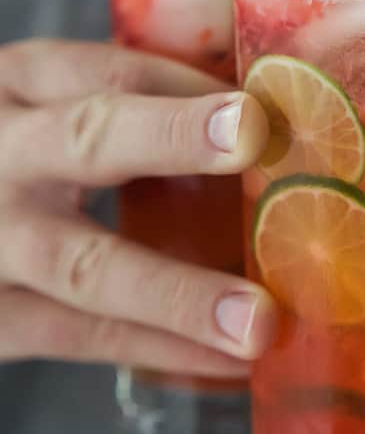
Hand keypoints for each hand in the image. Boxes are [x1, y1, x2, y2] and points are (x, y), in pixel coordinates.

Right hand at [0, 39, 275, 372]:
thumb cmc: (25, 168)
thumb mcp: (52, 114)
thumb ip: (144, 102)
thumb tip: (269, 93)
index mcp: (19, 89)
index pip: (110, 73)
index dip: (193, 88)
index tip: (271, 107)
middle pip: (86, 139)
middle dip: (172, 136)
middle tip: (252, 134)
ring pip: (84, 267)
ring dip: (179, 293)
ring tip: (259, 319)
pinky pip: (83, 337)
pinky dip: (161, 348)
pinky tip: (229, 360)